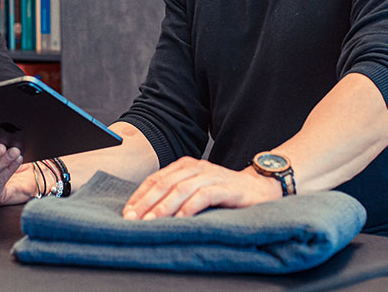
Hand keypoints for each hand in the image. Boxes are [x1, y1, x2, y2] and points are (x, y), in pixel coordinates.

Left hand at [122, 157, 281, 219]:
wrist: (260, 187)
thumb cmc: (223, 190)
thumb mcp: (196, 187)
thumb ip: (176, 193)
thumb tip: (147, 211)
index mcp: (184, 165)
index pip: (156, 179)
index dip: (139, 195)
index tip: (127, 212)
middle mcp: (195, 167)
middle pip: (164, 183)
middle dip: (146, 202)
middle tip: (133, 219)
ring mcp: (211, 175)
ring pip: (181, 189)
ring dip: (164, 206)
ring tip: (151, 221)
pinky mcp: (226, 187)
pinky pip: (204, 195)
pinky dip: (190, 207)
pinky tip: (180, 219)